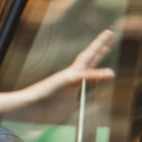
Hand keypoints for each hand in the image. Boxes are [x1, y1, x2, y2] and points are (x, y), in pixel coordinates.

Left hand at [0, 29, 114, 119]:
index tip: (109, 32)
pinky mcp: (67, 107)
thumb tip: (112, 73)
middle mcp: (73, 80)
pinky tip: (82, 102)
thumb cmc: (47, 92)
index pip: (91, 55)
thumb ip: (91, 77)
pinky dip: (83, 102)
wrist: (30, 108)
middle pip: (91, 63)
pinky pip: (78, 103)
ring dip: (95, 75)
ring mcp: (71, 93)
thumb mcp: (70, 81)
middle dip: (100, 53)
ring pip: (87, 82)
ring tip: (102, 71)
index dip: (100, 44)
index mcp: (74, 72)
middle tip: (109, 41)